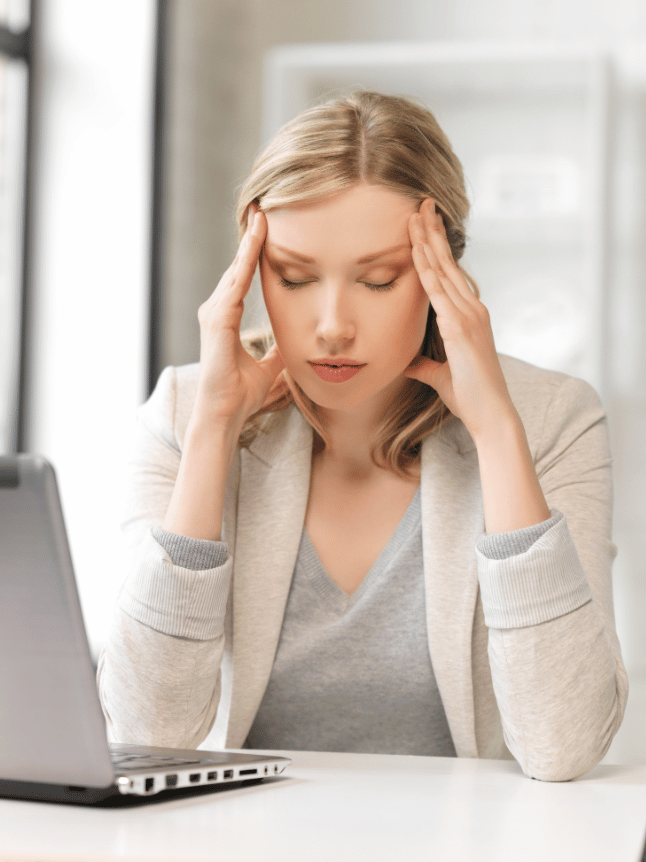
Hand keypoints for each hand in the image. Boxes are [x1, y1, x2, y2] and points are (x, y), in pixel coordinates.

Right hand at [194, 206, 283, 426]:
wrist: (225, 413)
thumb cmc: (240, 395)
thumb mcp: (268, 368)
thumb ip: (277, 353)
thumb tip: (293, 345)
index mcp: (227, 319)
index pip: (243, 278)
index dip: (253, 254)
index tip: (265, 229)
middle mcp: (216, 311)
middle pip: (237, 267)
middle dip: (251, 238)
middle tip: (263, 208)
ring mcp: (214, 314)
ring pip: (235, 270)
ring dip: (249, 243)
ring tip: (261, 216)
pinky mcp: (217, 320)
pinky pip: (235, 284)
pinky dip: (245, 262)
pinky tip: (255, 242)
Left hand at [404, 198, 515, 442]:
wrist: (491, 414)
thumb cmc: (470, 397)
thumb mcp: (439, 376)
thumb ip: (424, 364)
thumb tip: (407, 361)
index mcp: (469, 316)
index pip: (449, 274)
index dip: (436, 248)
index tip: (425, 225)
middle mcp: (472, 309)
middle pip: (448, 262)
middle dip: (433, 232)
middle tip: (421, 203)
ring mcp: (469, 316)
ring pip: (443, 269)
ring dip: (428, 240)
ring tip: (416, 213)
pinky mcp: (461, 327)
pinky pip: (438, 291)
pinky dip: (426, 267)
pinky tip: (415, 248)